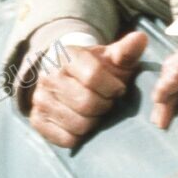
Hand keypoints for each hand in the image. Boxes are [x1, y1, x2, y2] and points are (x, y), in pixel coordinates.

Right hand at [29, 31, 146, 147]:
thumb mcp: (112, 57)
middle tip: (107, 102)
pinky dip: (79, 136)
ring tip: (94, 111)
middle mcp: (48, 77)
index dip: (113, 88)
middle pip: (87, 103)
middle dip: (105, 106)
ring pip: (78, 124)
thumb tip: (141, 38)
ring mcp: (40, 99)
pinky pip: (66, 139)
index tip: (118, 89)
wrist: (67, 75)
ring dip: (94, 122)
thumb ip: (127, 50)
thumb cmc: (96, 67)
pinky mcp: (37, 120)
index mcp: (66, 57)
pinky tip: (82, 122)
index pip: (93, 76)